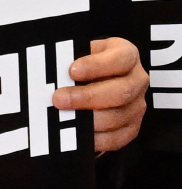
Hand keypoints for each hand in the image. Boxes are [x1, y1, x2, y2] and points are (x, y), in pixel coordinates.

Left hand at [53, 37, 148, 152]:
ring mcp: (137, 105)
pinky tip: (79, 135)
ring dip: (89, 120)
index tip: (72, 71)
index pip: (120, 59)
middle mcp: (137, 80)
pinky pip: (118, 137)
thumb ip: (71, 57)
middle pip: (121, 92)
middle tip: (59, 99)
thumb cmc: (85, 61)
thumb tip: (51, 70)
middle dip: (87, 97)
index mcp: (127, 55)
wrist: (96, 74)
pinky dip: (97, 138)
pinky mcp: (132, 127)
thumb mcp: (81, 50)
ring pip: (119, 116)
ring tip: (65, 117)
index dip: (97, 66)